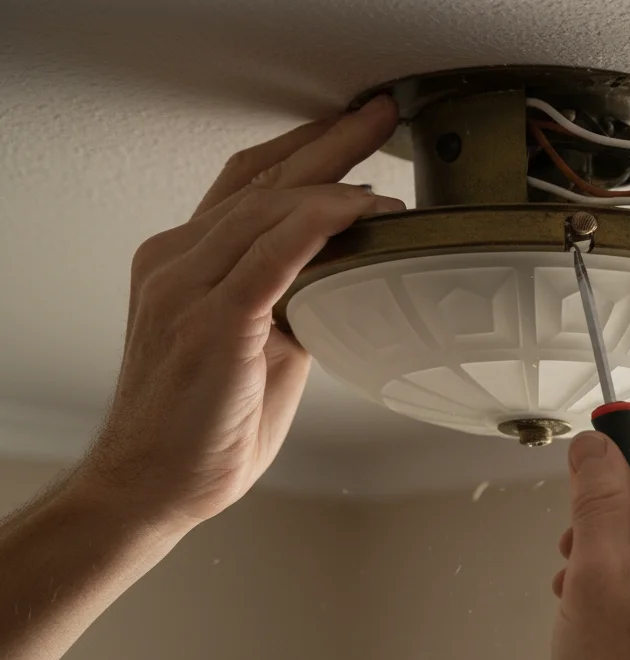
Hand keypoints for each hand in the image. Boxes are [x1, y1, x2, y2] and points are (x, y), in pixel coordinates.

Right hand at [75, 96, 403, 525]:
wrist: (152, 484)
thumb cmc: (204, 425)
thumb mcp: (259, 347)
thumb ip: (293, 302)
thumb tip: (350, 277)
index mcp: (183, 262)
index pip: (245, 184)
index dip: (302, 149)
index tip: (352, 128)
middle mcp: (176, 262)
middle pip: (260, 180)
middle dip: (327, 141)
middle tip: (380, 114)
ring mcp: (187, 288)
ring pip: (267, 208)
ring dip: (335, 181)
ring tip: (387, 172)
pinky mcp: (210, 321)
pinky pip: (271, 255)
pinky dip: (319, 225)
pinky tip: (358, 210)